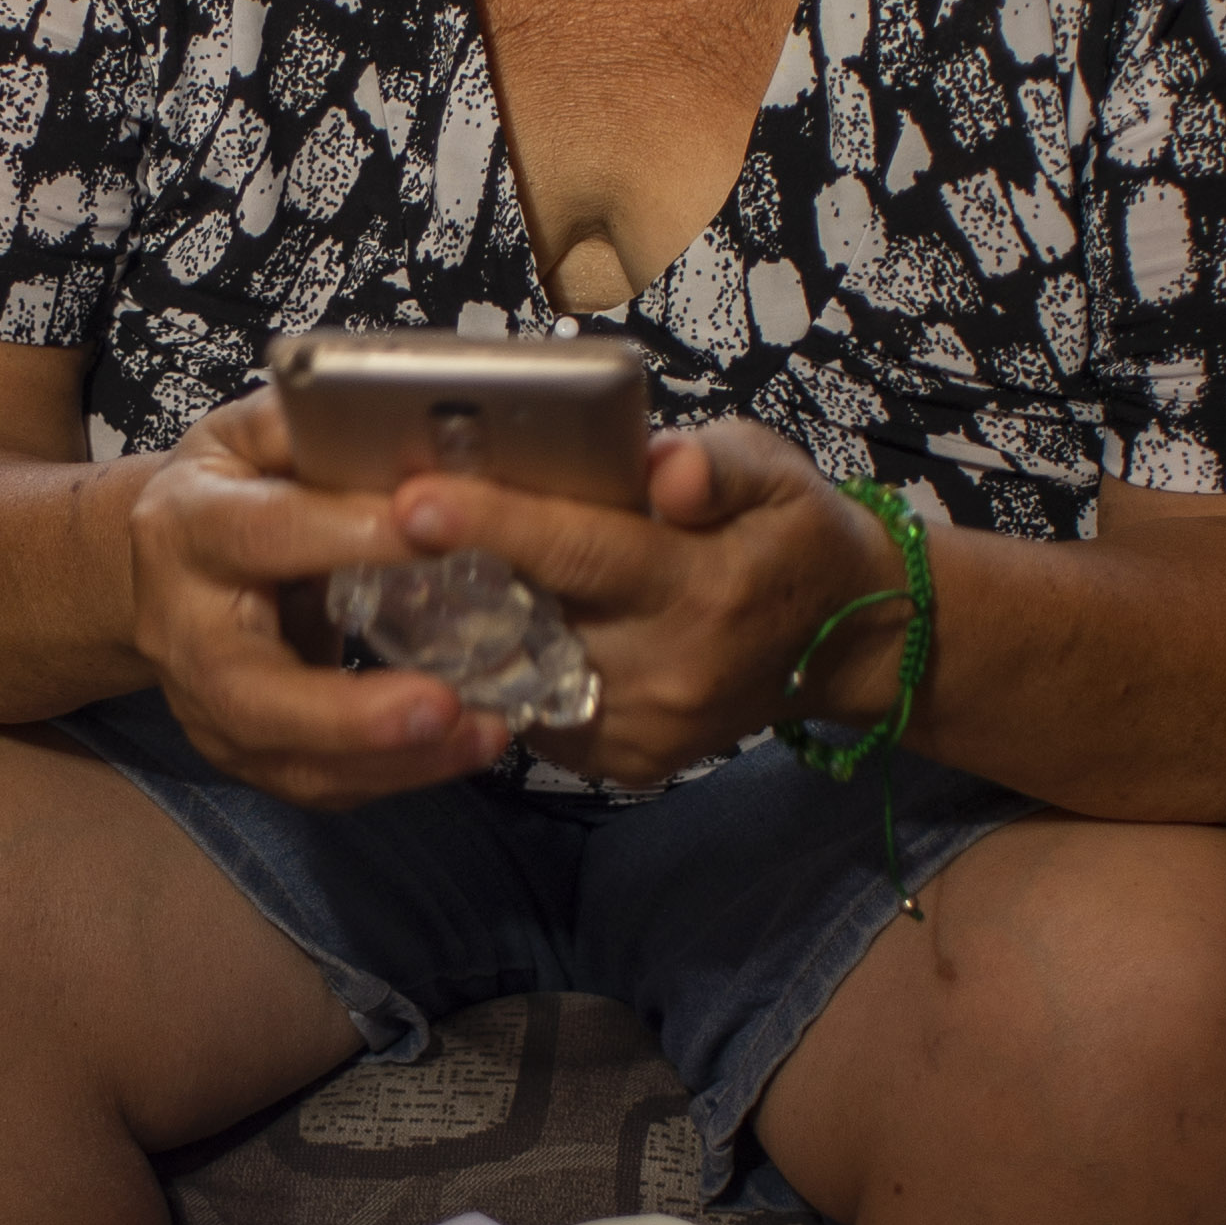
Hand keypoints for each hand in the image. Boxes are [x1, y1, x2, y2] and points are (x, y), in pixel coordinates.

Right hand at [123, 391, 514, 803]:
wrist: (165, 566)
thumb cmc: (233, 489)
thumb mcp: (254, 434)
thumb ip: (314, 424)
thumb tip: (407, 420)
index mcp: (187, 528)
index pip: (266, 535)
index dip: (348, 535)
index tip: (439, 531)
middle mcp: (183, 630)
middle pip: (252, 693)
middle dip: (351, 712)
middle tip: (447, 706)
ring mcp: (205, 705)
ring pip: (288, 760)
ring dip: (391, 762)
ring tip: (482, 735)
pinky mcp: (239, 751)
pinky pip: (314, 784)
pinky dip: (392, 778)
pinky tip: (459, 752)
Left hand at [393, 418, 901, 785]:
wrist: (845, 641)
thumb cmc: (795, 536)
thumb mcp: (777, 473)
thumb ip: (716, 464)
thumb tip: (662, 472)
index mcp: (705, 587)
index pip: (581, 552)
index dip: (493, 524)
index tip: (413, 501)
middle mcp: (670, 670)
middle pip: (531, 620)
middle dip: (449, 579)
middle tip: (380, 531)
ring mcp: (645, 729)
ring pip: (519, 675)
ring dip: (467, 629)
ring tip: (422, 574)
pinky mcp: (627, 761)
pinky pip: (537, 711)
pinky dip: (506, 668)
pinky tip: (490, 625)